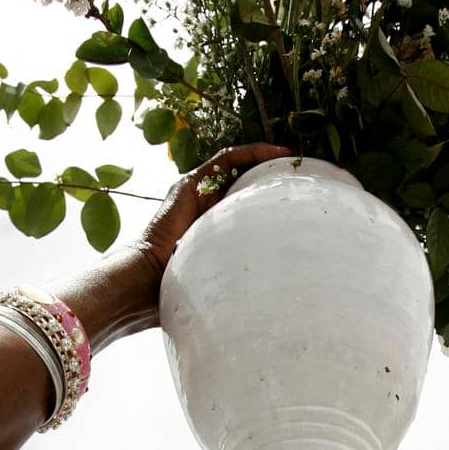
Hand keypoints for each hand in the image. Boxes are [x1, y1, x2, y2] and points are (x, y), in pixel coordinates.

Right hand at [46, 142, 290, 347]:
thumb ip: (238, 277)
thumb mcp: (220, 278)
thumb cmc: (180, 290)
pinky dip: (252, 153)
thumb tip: (276, 296)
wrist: (146, 282)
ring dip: (265, 157)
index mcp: (210, 227)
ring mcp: (194, 192)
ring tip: (293, 157)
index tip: (297, 195)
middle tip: (302, 173)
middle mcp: (202, 205)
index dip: (269, 194)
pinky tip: (276, 153)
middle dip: (271, 173)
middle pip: (241, 180)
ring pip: (235, 165)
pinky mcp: (189, 184)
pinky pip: (226, 159)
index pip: (242, 201)